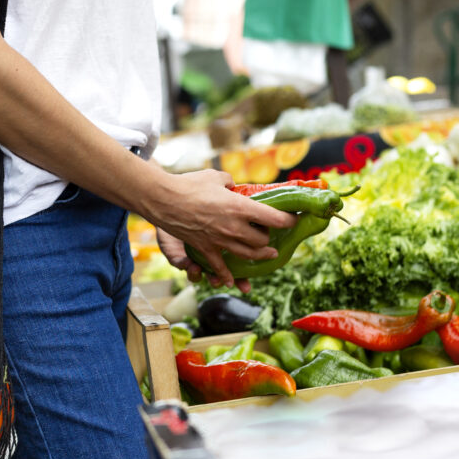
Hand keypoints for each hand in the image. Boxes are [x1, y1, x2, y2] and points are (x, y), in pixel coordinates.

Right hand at [141, 169, 295, 288]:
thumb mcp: (216, 177)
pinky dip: (226, 276)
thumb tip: (233, 186)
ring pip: (247, 255)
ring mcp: (220, 241)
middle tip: (272, 233)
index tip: (294, 220)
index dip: (288, 221)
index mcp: (240, 207)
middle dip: (270, 238)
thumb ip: (229, 183)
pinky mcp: (205, 249)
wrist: (164, 199)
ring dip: (260, 256)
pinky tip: (232, 281)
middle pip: (262, 241)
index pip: (275, 218)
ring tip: (268, 254)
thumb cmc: (190, 184)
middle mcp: (234, 227)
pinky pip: (219, 267)